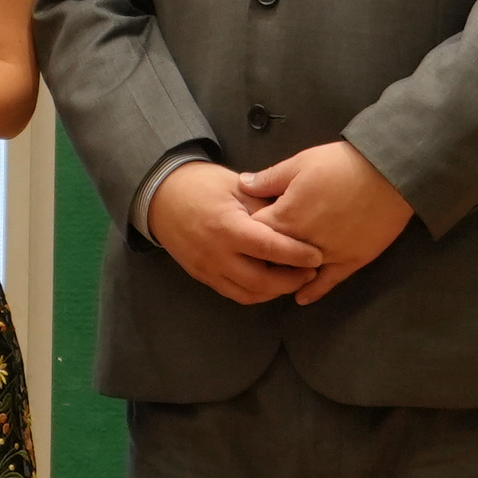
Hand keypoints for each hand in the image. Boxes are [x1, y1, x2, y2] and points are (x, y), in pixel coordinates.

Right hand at [149, 157, 324, 304]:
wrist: (160, 195)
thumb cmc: (201, 184)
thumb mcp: (237, 186)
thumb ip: (265, 205)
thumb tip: (297, 220)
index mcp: (227, 226)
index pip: (269, 247)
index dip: (296, 255)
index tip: (317, 256)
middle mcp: (216, 253)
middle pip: (261, 280)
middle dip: (291, 280)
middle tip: (312, 272)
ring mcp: (207, 268)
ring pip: (249, 293)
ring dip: (275, 291)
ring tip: (295, 279)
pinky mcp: (202, 276)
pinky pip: (234, 293)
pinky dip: (256, 293)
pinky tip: (271, 283)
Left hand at [241, 143, 413, 303]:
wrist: (389, 174)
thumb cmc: (342, 165)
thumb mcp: (301, 163)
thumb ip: (270, 178)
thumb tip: (243, 184)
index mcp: (286, 216)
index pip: (253, 232)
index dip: (246, 231)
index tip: (245, 229)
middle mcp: (302, 242)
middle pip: (272, 258)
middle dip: (263, 256)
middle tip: (257, 253)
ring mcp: (327, 255)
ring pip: (297, 273)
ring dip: (286, 274)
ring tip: (276, 273)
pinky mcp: (350, 261)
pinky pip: (328, 282)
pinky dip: (314, 291)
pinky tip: (302, 297)